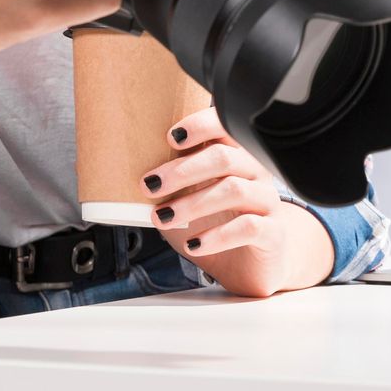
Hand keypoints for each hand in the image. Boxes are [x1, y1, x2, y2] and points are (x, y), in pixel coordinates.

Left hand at [141, 107, 332, 297]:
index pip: (225, 126)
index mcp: (234, 154)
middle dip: (182, 170)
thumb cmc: (213, 223)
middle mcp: (255, 172)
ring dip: (192, 203)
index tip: (170, 137)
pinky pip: (249, 227)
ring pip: (234, 190)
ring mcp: (267, 201)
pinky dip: (217, 236)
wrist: (249, 264)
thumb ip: (166, 180)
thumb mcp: (186, 197)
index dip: (200, 125)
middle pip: (224, 158)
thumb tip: (118, 171)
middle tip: (149, 185)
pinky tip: (194, 245)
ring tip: (162, 218)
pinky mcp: (273, 233)